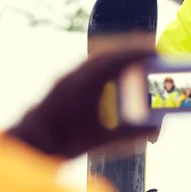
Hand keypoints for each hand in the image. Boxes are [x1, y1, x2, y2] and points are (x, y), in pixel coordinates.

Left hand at [6, 45, 158, 158]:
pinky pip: (90, 62)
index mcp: (90, 81)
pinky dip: (107, 61)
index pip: (121, 57)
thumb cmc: (66, 141)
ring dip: (119, 52)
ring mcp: (69, 75)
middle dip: (133, 47)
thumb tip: (157, 129)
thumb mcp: (104, 139)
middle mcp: (78, 72)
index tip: (158, 51)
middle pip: (111, 50)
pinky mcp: (64, 81)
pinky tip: (114, 70)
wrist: (32, 144)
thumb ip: (133, 133)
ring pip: (99, 55)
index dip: (141, 51)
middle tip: (153, 50)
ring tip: (137, 56)